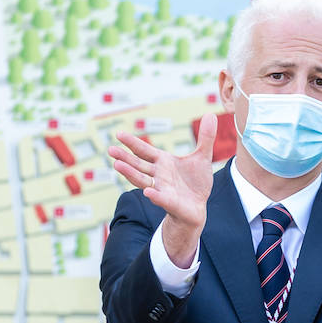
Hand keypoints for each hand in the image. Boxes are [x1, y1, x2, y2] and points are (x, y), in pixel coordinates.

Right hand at [109, 115, 217, 267]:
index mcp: (163, 162)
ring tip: (117, 165)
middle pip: (138, 165)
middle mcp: (158, 175)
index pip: (145, 151)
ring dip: (130, 173)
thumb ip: (205, 137)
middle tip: (110, 150)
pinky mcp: (170, 202)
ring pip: (143, 180)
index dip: (132, 143)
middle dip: (125, 158)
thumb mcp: (202, 157)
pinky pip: (161, 198)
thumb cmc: (196, 182)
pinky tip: (148, 192)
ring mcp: (162, 189)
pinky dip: (154, 195)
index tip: (118, 134)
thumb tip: (211, 115)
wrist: (198, 207)